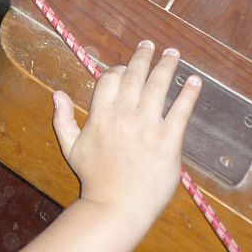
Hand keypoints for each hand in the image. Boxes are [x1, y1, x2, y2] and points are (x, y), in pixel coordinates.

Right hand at [52, 41, 200, 226]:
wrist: (116, 207)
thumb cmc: (94, 178)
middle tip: (150, 44)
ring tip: (173, 53)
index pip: (111, 80)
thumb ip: (63, 119)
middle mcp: (124, 115)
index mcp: (101, 115)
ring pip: (159, 87)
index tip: (125, 69)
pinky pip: (181, 112)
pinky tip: (194, 81)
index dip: (118, 71)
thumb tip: (57, 93)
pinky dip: (189, 94)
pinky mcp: (169, 142)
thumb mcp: (70, 148)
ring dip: (167, 66)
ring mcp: (148, 127)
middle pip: (136, 76)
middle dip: (143, 57)